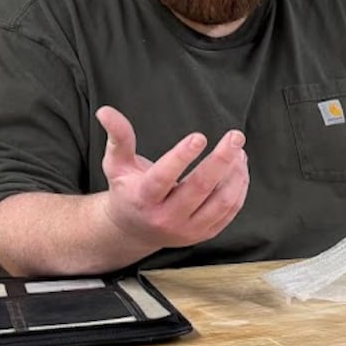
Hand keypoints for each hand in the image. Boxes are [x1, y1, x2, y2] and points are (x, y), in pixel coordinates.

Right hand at [95, 106, 248, 250]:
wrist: (134, 231)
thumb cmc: (127, 190)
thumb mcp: (117, 164)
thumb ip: (118, 138)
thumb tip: (106, 111)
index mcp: (142, 198)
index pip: (163, 178)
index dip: (181, 157)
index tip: (200, 136)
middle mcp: (166, 218)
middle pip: (199, 188)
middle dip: (221, 160)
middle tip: (236, 136)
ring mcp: (188, 229)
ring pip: (221, 202)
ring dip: (235, 174)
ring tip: (239, 150)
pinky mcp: (204, 234)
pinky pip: (230, 211)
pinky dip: (239, 188)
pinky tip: (240, 167)